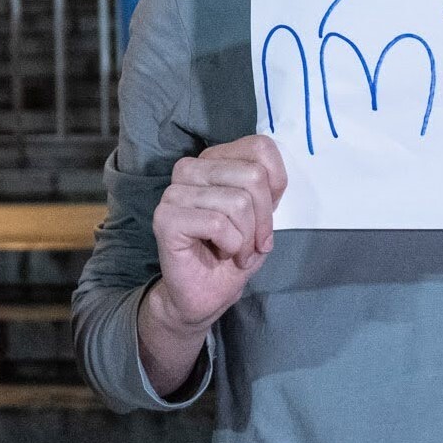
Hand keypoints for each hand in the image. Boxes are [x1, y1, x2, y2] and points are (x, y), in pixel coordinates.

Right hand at [149, 136, 285, 334]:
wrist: (205, 294)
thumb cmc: (232, 251)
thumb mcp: (262, 214)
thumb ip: (267, 187)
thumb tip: (271, 176)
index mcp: (213, 160)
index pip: (260, 148)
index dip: (276, 185)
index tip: (265, 216)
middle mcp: (190, 169)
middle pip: (253, 176)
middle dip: (263, 219)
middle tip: (253, 242)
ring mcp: (174, 192)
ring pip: (237, 202)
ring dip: (247, 238)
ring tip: (236, 251)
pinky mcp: (166, 218)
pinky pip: (217, 223)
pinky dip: (231, 245)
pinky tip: (222, 253)